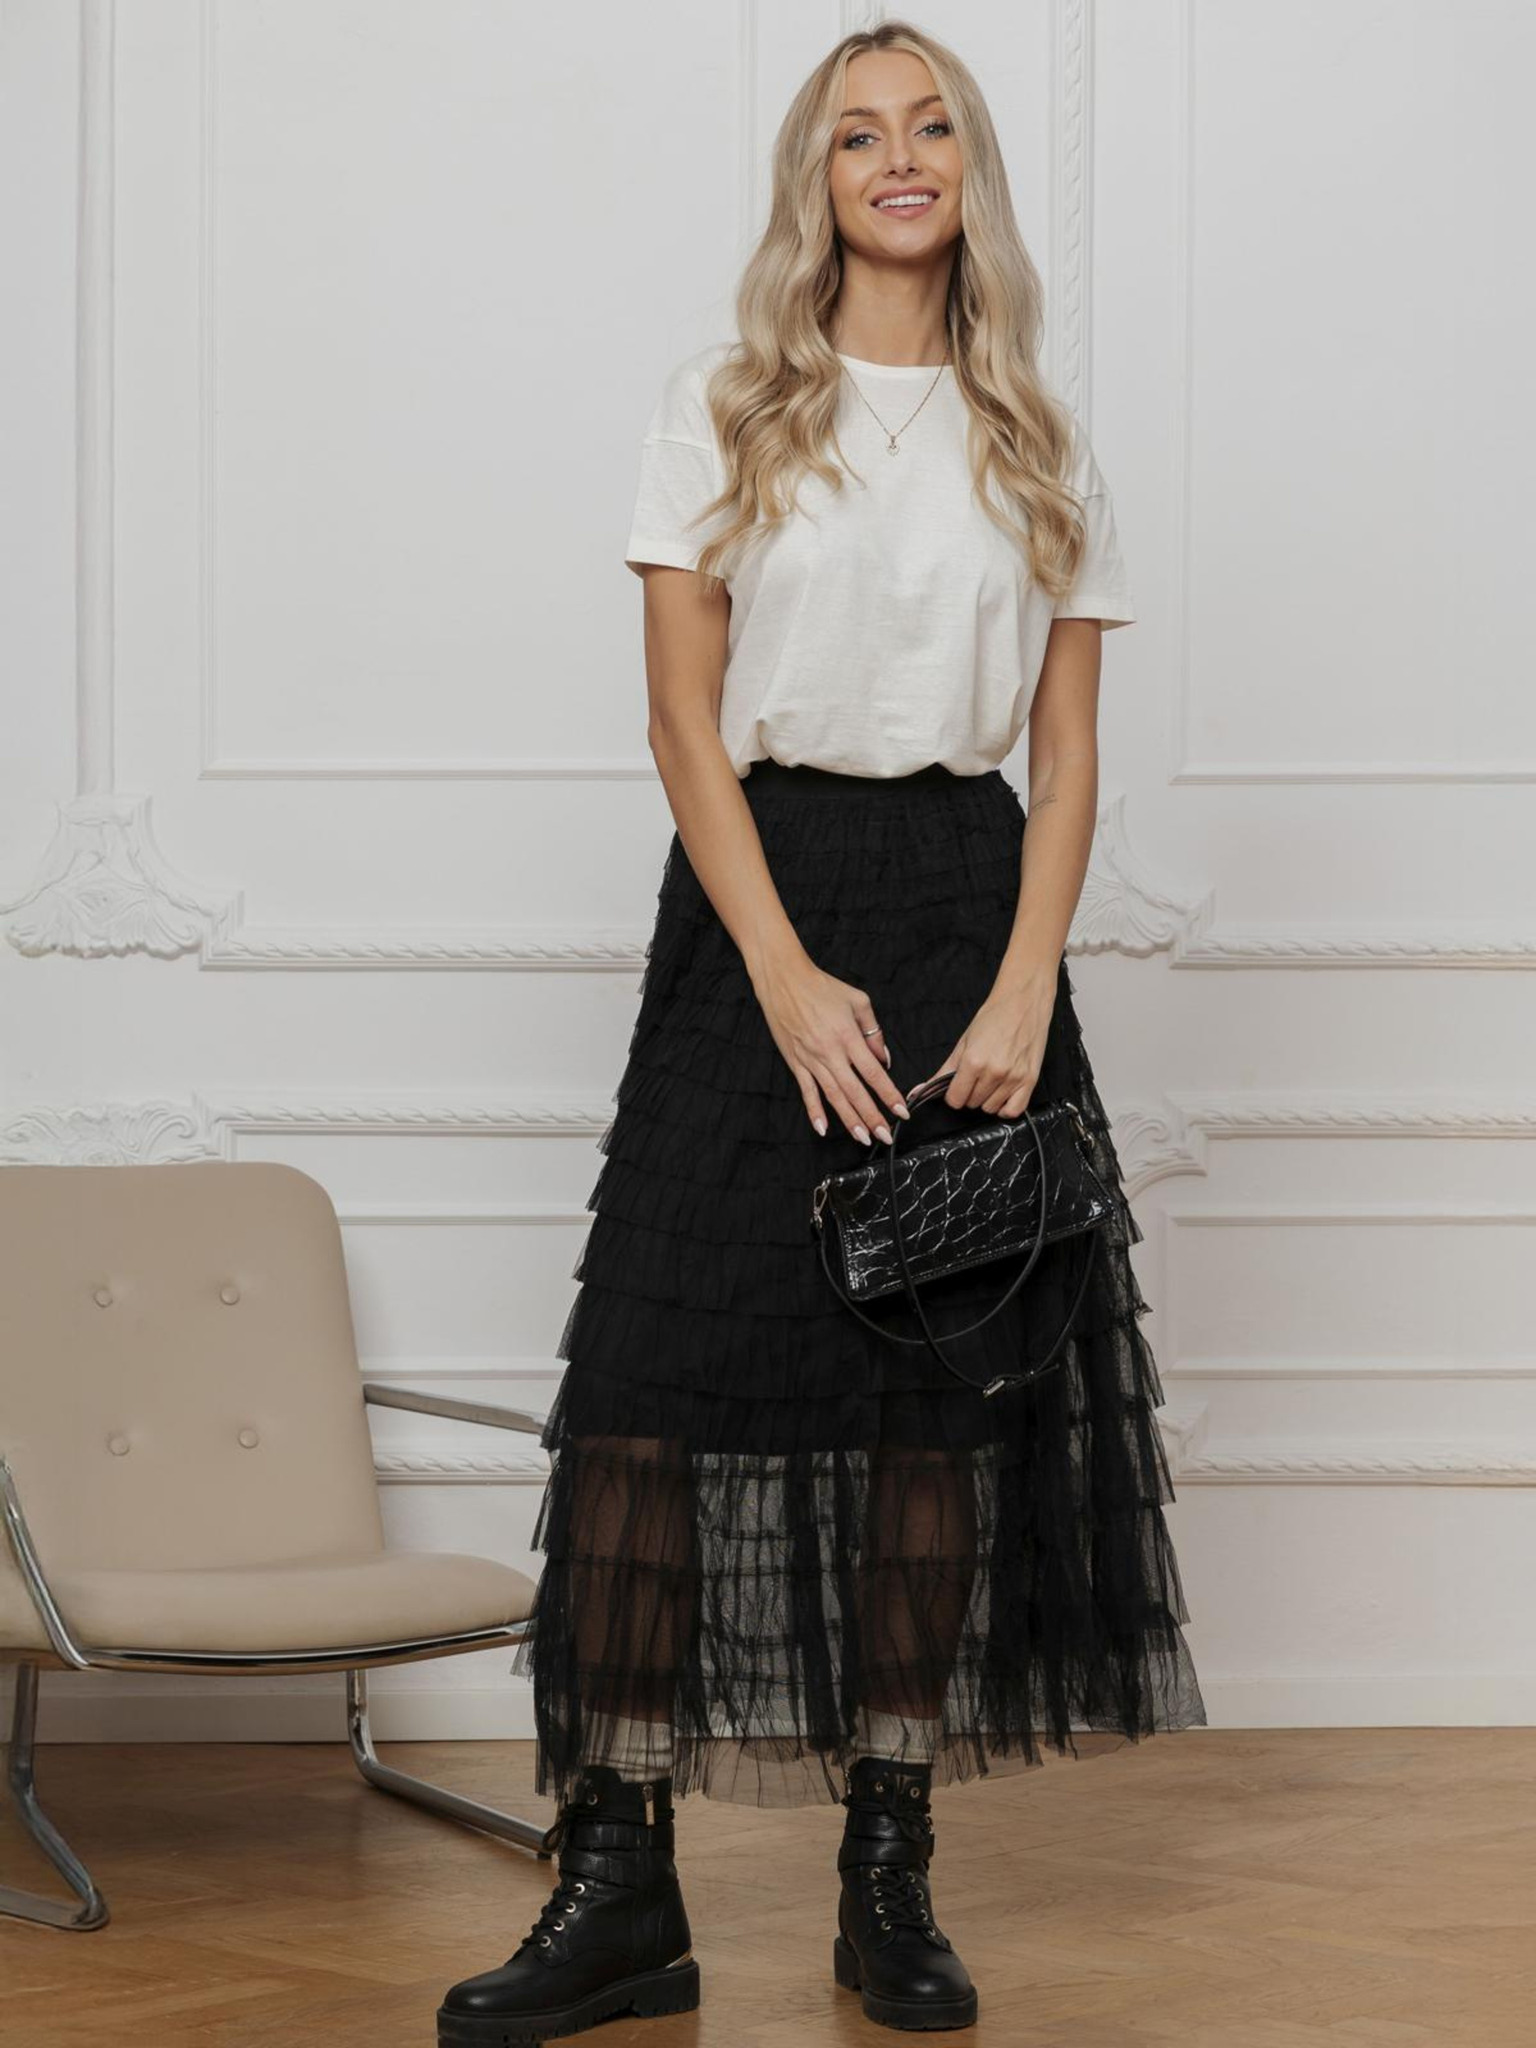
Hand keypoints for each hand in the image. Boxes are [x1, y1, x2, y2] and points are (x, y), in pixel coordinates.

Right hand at [749, 949, 910, 1144]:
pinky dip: (814, 1111)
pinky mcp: (795, 1062)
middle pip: (855, 1092)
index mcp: (848, 1036)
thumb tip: (884, 1059)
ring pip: (833, 1097)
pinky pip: (806, 1091)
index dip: (889, 1095)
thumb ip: (873, 1031)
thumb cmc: (822, 987)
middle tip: (886, 1136)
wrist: (784, 980)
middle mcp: (830, 1052)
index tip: (901, 1111)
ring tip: (862, 1138)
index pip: (874, 1073)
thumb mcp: (857, 1001)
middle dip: (872, 1117)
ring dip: (849, 1120)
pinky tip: (822, 1129)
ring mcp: (811, 1059)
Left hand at [917, 966, 1056, 1118]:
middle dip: (969, 1093)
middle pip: (972, 1104)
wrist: (1022, 1003)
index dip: (953, 1094)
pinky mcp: (1029, 1080)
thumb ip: (944, 1069)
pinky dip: (1005, 1108)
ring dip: (986, 1099)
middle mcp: (994, 1072)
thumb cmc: (994, 1017)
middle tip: (975, 1076)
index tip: (957, 1086)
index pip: (955, 1099)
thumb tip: (921, 1090)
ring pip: (990, 1109)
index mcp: (973, 1062)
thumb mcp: (964, 1042)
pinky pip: (1013, 1111)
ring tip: (990, 1080)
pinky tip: (1001, 1095)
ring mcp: (1013, 1078)